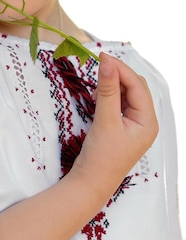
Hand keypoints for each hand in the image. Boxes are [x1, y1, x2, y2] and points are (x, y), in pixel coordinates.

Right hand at [72, 52, 158, 198]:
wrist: (91, 182)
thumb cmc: (101, 156)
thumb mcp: (105, 120)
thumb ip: (107, 90)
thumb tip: (106, 63)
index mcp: (148, 121)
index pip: (137, 86)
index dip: (120, 69)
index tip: (101, 56)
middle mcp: (145, 121)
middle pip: (135, 87)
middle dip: (118, 74)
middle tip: (98, 63)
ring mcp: (135, 124)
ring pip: (127, 93)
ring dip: (114, 83)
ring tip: (97, 80)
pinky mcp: (123, 125)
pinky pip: (120, 102)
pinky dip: (110, 93)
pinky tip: (99, 93)